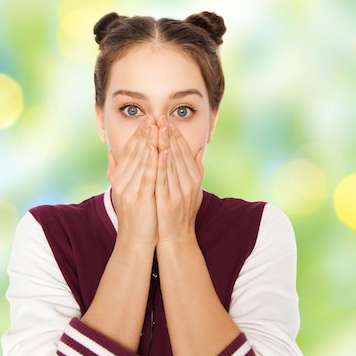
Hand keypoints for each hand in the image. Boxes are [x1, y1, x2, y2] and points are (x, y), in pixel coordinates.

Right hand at [107, 117, 159, 248]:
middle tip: (154, 116)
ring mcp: (130, 190)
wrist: (134, 242)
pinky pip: (148, 177)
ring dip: (150, 142)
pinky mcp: (140, 199)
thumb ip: (116, 171)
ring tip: (157, 126)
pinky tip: (158, 149)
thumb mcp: (123, 190)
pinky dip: (153, 163)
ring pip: (141, 161)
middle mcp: (122, 181)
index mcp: (120, 178)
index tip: (147, 119)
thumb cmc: (135, 216)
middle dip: (145, 133)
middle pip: (135, 152)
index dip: (138, 134)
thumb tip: (110, 154)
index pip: (129, 151)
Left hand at [155, 117, 203, 246]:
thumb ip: (196, 170)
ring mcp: (179, 191)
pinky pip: (163, 178)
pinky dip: (160, 163)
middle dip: (169, 133)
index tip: (168, 119)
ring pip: (171, 162)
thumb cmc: (183, 214)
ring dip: (164, 143)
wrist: (177, 239)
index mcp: (194, 178)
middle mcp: (189, 182)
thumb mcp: (194, 190)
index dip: (177, 134)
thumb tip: (199, 151)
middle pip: (178, 153)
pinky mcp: (168, 200)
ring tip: (157, 127)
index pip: (185, 151)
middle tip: (161, 116)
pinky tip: (156, 150)